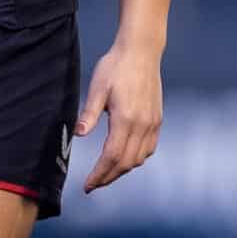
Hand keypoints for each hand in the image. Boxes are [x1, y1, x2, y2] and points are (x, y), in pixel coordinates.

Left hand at [75, 41, 163, 192]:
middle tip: (93, 185)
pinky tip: (124, 158)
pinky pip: (149, 148)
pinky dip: (135, 159)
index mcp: (126, 119)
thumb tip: (79, 135)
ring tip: (105, 173)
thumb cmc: (116, 67)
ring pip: (139, 159)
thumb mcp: (97, 88)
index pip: (111, 157)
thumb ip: (89, 114)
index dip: (99, 174)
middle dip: (108, 177)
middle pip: (126, 163)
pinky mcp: (157, 120)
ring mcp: (153, 123)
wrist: (141, 51)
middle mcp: (143, 125)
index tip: (87, 185)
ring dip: (122, 170)